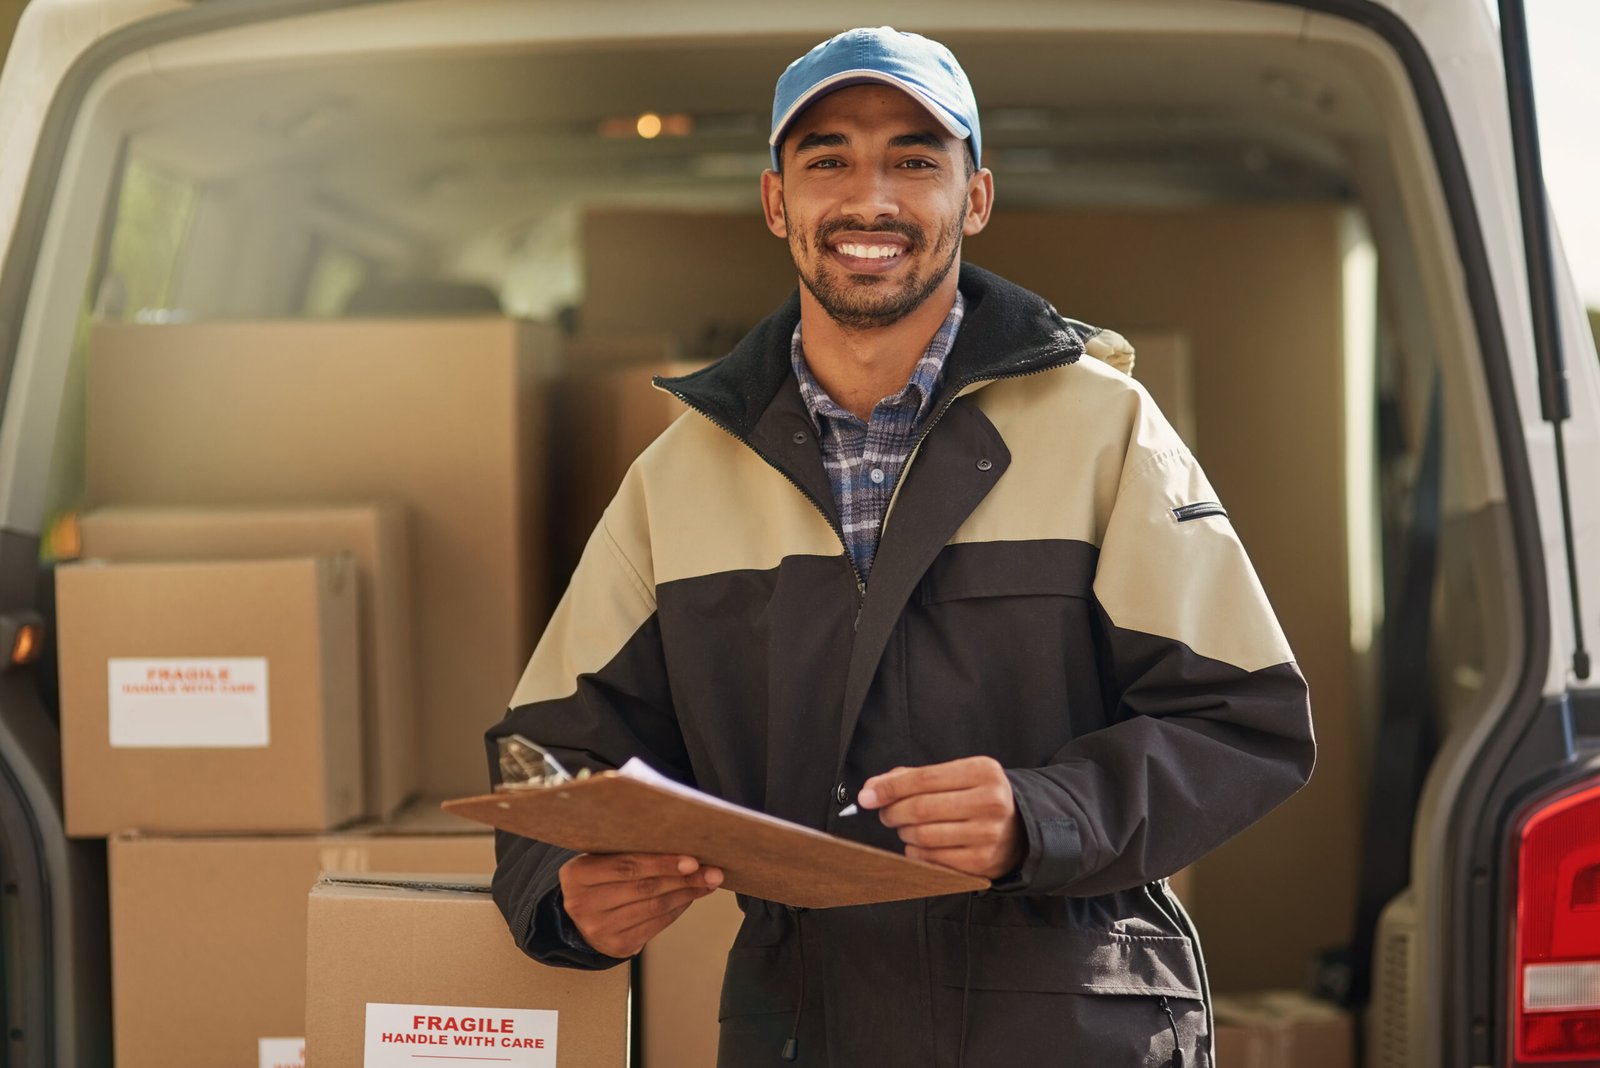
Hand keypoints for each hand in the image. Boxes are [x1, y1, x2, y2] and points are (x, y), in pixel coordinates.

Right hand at [558, 853, 722, 957]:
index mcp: (577, 874)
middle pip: (645, 888)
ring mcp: (599, 928)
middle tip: (712, 872)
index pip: (627, 867)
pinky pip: (655, 926)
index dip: (662, 863)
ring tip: (707, 883)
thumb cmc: (597, 879)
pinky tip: (690, 898)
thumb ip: (628, 852)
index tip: (693, 861)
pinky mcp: (616, 946)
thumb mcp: (600, 859)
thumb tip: (679, 847)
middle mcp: (583, 904)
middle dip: (684, 879)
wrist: (576, 919)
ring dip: (686, 894)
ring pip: (654, 908)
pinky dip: (677, 910)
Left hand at [859, 756, 1023, 879]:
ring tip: (907, 828)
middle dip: (893, 812)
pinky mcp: (982, 863)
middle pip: (921, 808)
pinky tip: (920, 846)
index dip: (889, 788)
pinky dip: (916, 853)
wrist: (1018, 829)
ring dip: (904, 833)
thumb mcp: (954, 777)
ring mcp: (988, 834)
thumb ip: (912, 778)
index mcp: (983, 771)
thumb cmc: (976, 798)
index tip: (867, 796)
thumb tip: (871, 790)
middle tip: (887, 814)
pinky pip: (932, 859)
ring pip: (924, 835)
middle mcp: (990, 802)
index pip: (924, 779)